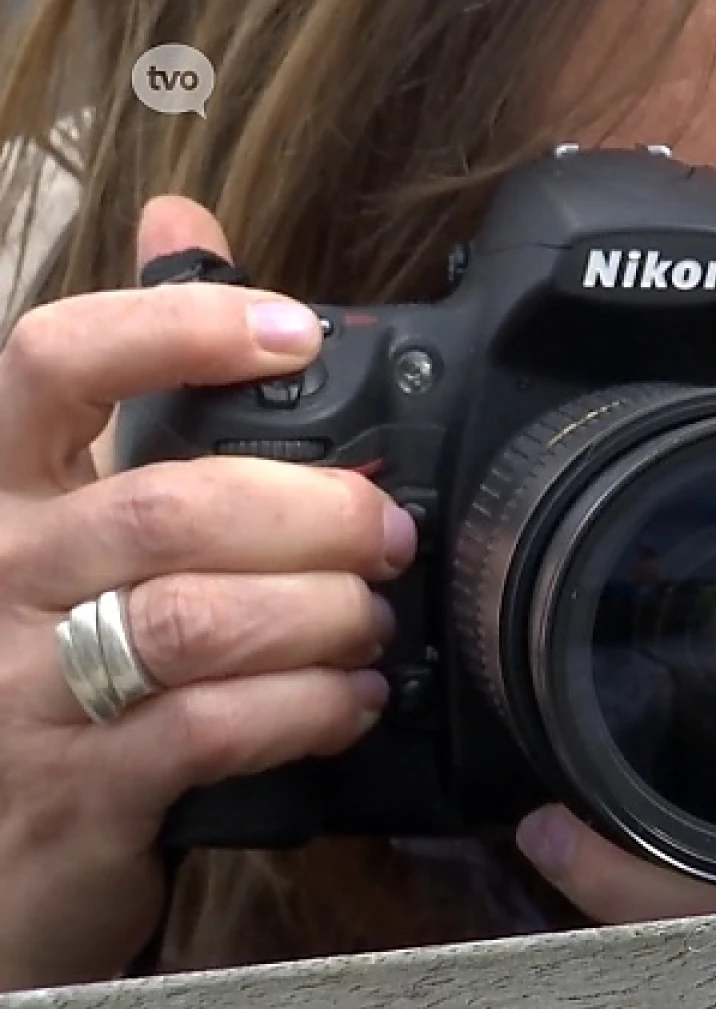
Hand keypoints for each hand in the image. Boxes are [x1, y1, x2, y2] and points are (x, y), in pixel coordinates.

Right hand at [0, 197, 411, 988]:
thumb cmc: (40, 651)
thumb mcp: (57, 513)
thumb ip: (123, 380)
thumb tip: (180, 220)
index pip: (51, 362)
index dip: (179, 328)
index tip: (295, 328)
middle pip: (170, 505)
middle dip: (313, 513)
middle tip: (387, 531)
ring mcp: (23, 687)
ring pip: (199, 620)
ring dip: (323, 612)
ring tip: (374, 619)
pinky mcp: (77, 789)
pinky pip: (215, 727)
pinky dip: (309, 707)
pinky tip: (353, 699)